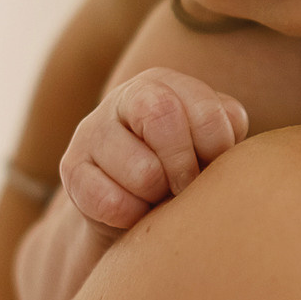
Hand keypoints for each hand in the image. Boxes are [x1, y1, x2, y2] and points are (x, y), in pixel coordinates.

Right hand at [59, 68, 251, 241]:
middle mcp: (123, 97)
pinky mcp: (71, 169)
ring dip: (157, 196)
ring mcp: (91, 131)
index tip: (213, 166)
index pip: (205, 108)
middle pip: (162, 116)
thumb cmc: (183, 170)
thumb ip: (225, 128)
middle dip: (184, 166)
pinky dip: (130, 216)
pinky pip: (110, 202)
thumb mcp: (210, 144)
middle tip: (185, 188)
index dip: (217, 147)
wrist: (131, 210)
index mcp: (164, 83)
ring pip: (141, 170)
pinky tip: (132, 211)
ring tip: (157, 198)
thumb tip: (230, 128)